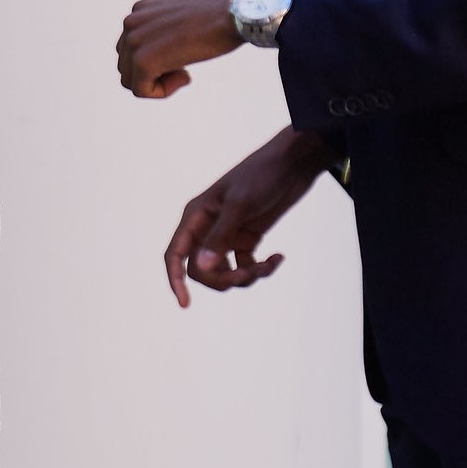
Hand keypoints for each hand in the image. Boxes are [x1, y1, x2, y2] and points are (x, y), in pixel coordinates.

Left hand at [116, 0, 239, 96]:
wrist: (234, 13)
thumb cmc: (219, 18)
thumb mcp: (182, 20)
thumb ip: (163, 32)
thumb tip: (159, 54)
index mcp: (139, 11)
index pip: (130, 50)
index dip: (156, 62)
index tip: (181, 57)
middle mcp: (131, 23)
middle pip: (127, 67)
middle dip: (154, 74)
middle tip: (184, 67)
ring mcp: (134, 41)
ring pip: (131, 81)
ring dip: (159, 83)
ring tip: (185, 71)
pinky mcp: (143, 60)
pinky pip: (142, 91)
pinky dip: (163, 91)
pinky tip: (185, 76)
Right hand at [163, 124, 334, 306]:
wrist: (292, 164)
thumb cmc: (261, 175)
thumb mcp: (241, 204)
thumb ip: (221, 237)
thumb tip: (202, 268)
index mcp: (195, 217)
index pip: (175, 255)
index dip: (174, 280)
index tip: (185, 303)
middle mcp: (207, 228)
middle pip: (201, 270)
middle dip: (224, 279)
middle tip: (248, 274)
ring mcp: (227, 235)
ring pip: (224, 271)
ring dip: (246, 276)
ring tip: (268, 265)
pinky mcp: (248, 238)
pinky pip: (246, 265)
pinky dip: (262, 268)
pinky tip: (278, 257)